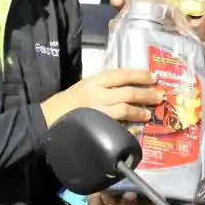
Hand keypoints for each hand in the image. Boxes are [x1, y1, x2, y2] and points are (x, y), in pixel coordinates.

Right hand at [41, 68, 163, 125]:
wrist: (45, 122)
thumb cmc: (64, 105)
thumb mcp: (81, 88)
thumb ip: (101, 88)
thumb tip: (124, 89)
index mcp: (93, 81)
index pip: (122, 74)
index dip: (140, 75)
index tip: (154, 77)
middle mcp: (97, 93)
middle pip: (129, 92)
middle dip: (147, 94)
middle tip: (159, 96)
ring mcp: (97, 110)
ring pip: (125, 109)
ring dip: (140, 112)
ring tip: (148, 115)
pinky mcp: (96, 127)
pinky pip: (118, 126)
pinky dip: (128, 128)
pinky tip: (135, 130)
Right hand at [111, 0, 204, 44]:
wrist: (191, 68)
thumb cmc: (199, 45)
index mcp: (169, 3)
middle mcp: (155, 11)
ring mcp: (146, 24)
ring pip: (130, 8)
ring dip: (122, 1)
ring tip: (117, 1)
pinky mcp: (138, 38)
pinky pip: (125, 28)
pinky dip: (118, 24)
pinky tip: (115, 22)